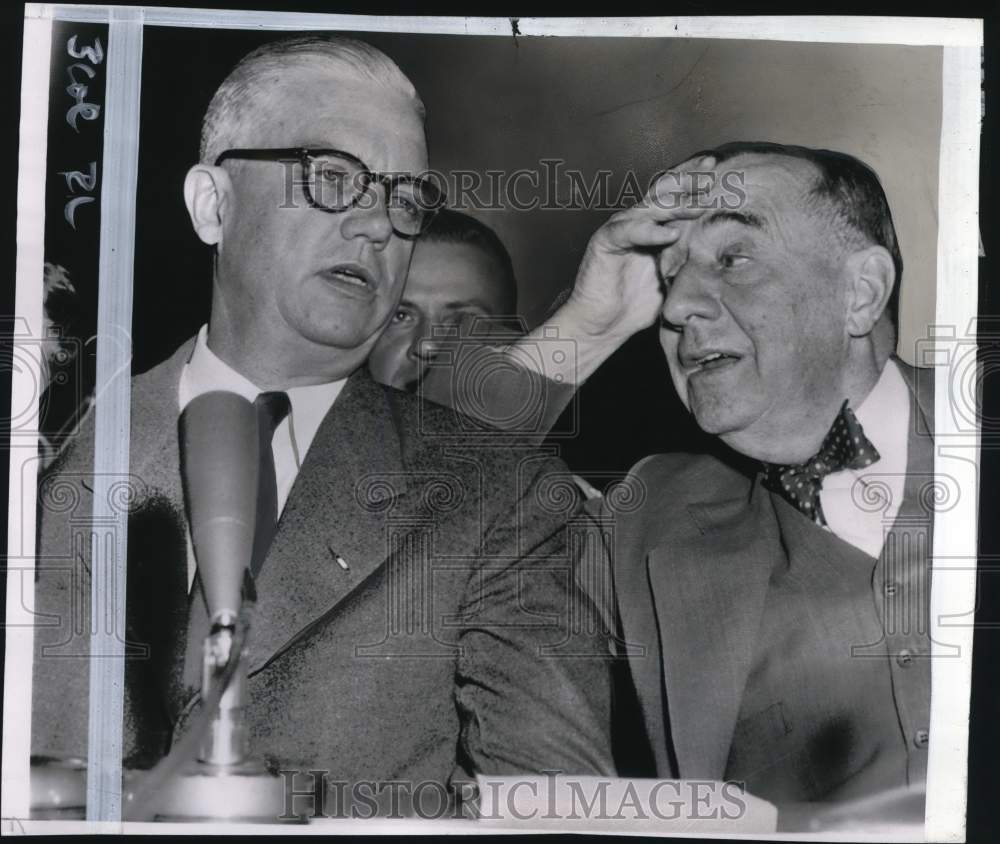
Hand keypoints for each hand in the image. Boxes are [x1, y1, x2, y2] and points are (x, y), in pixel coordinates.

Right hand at [559, 154, 715, 343]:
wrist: (603, 325)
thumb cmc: (636, 305)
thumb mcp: (674, 280)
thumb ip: (692, 262)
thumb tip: (727, 259)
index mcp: (653, 226)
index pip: (675, 195)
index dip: (696, 181)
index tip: (722, 170)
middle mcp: (636, 222)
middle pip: (663, 191)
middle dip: (688, 179)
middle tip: (711, 168)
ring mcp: (619, 230)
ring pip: (648, 207)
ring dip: (675, 204)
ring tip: (699, 205)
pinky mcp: (604, 243)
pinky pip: (627, 231)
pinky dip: (649, 231)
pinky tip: (671, 234)